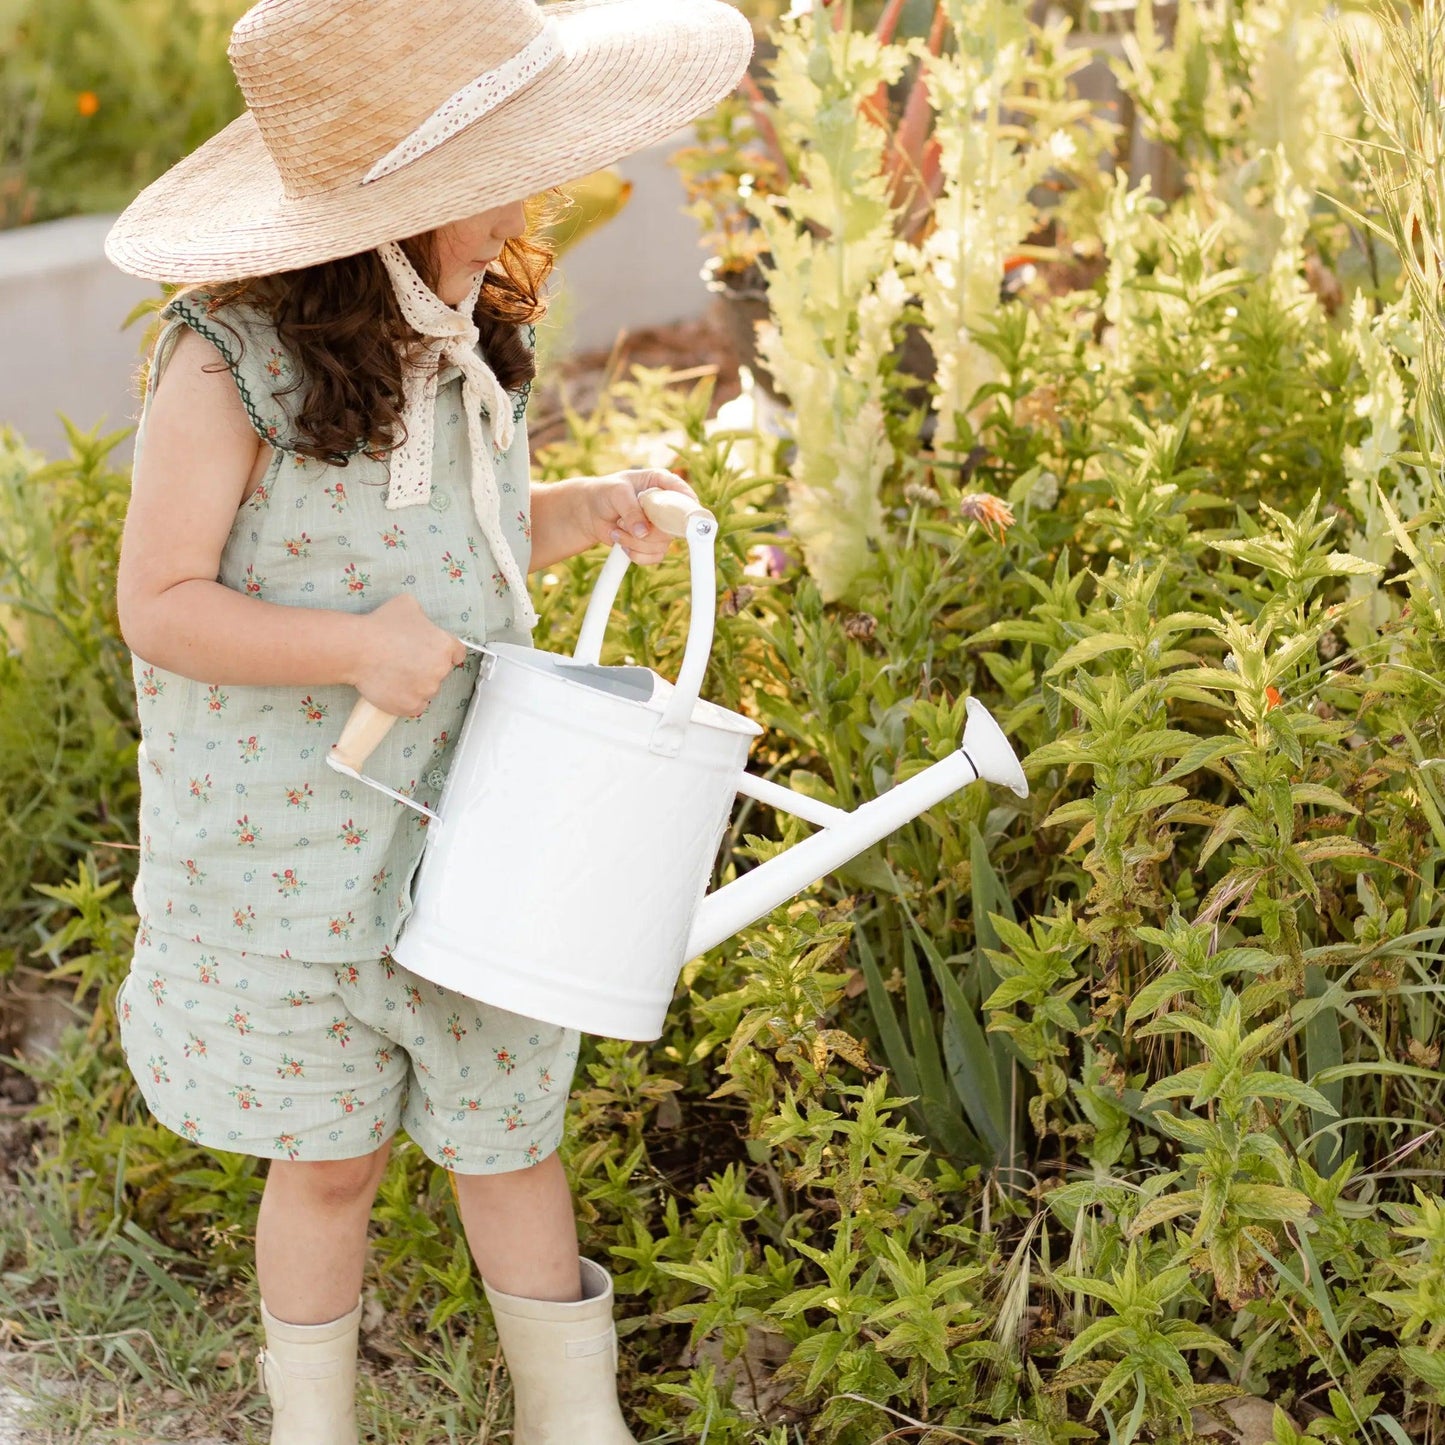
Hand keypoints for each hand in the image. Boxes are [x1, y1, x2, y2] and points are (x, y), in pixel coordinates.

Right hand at [352, 593, 467, 716]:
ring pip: (427, 690)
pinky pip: (415, 706)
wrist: (356, 649)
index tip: (431, 654)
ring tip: (394, 673)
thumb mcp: (407, 604)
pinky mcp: (411, 706)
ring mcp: (426, 690)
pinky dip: (406, 700)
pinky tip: (394, 688)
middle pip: (440, 672)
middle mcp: (440, 670)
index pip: (457, 654)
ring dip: (416, 685)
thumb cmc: (379, 625)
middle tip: (405, 661)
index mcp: (445, 646)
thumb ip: (423, 616)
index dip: (443, 653)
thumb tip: (422, 621)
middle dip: (427, 668)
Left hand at [578, 469, 699, 564]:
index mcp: (662, 482)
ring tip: (618, 530)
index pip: (684, 494)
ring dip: (635, 543)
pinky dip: (636, 554)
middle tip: (622, 522)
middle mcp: (666, 505)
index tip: (682, 518)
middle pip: (673, 527)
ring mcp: (661, 526)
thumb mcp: (617, 493)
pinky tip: (623, 543)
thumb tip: (643, 533)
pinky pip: (654, 557)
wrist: (590, 512)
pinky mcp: (653, 543)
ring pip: (662, 545)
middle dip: (647, 531)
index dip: (687, 507)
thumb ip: (631, 510)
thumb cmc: (605, 493)